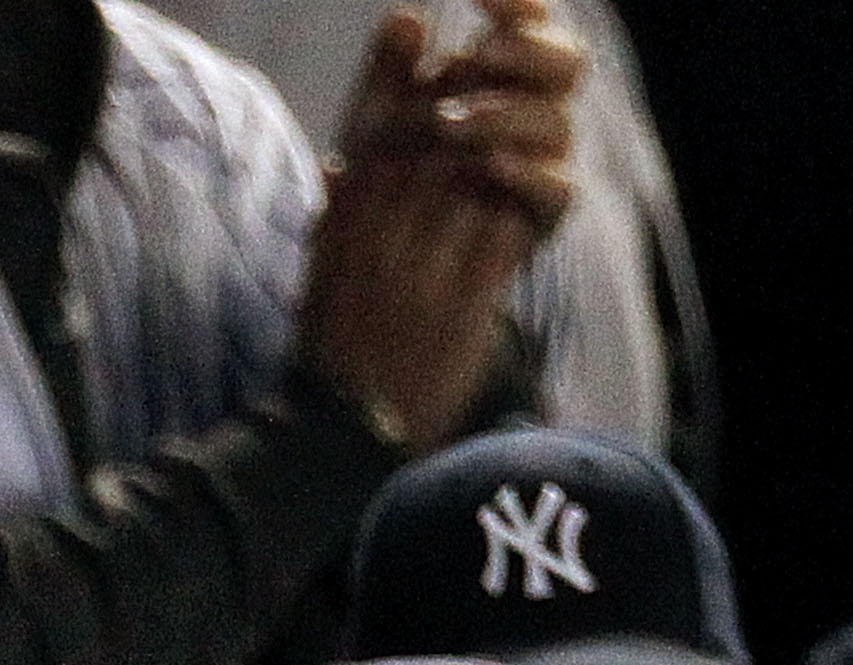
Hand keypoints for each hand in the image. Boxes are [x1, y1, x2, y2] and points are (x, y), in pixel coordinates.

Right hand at [297, 0, 581, 444]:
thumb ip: (336, 216)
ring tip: (518, 108)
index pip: (364, 125)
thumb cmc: (331, 353)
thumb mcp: (320, 271)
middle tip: (481, 54)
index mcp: (338, 223)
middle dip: (457, 87)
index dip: (390, 68)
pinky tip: (532, 181)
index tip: (409, 21)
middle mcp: (376, 236)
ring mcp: (420, 269)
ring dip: (498, 138)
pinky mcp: (463, 306)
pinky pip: (502, 232)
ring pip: (468, 173)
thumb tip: (340, 168)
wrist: (339, 436)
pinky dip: (520, 200)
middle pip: (422, 136)